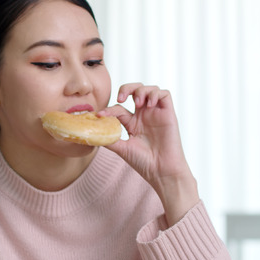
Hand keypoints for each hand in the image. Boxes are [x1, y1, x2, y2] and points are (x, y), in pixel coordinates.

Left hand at [101, 83, 199, 224]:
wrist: (161, 171)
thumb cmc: (144, 162)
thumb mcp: (122, 149)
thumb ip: (109, 140)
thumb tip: (91, 134)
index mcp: (132, 123)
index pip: (119, 108)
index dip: (109, 108)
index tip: (101, 115)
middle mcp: (144, 115)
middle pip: (135, 90)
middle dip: (126, 88)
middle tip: (121, 98)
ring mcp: (156, 113)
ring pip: (149, 89)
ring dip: (141, 90)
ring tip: (138, 103)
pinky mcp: (168, 113)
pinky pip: (164, 94)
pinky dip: (155, 94)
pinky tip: (149, 104)